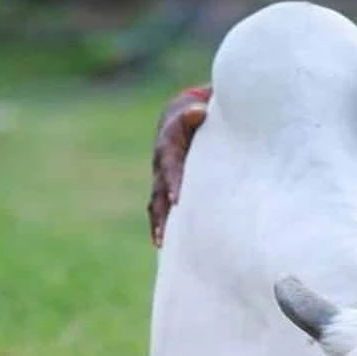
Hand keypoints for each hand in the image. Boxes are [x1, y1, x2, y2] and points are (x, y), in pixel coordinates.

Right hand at [149, 86, 209, 246]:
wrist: (181, 118)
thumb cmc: (195, 115)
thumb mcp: (195, 110)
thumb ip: (195, 113)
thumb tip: (200, 112)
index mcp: (167, 149)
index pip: (169, 168)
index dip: (173, 183)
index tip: (177, 200)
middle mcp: (160, 166)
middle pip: (158, 192)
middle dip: (162, 212)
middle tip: (165, 233)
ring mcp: (161, 179)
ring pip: (156, 204)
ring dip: (158, 224)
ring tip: (160, 244)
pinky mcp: (166, 188)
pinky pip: (161, 208)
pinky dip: (162, 225)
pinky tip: (166, 246)